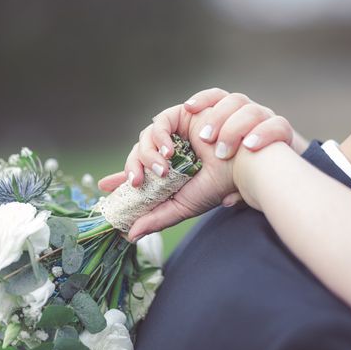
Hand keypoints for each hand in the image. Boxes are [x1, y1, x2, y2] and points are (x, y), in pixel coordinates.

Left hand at [99, 88, 293, 239]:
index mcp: (169, 171)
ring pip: (146, 136)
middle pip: (138, 152)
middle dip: (133, 166)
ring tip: (161, 170)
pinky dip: (159, 133)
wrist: (246, 166)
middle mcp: (170, 151)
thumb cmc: (220, 185)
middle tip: (135, 183)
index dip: (122, 176)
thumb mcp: (183, 206)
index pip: (139, 172)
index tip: (104, 187)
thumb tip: (130, 234)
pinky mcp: (185, 114)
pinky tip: (168, 151)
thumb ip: (157, 217)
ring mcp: (177, 132)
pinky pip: (161, 120)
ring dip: (148, 152)